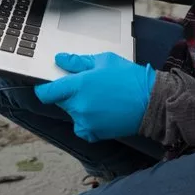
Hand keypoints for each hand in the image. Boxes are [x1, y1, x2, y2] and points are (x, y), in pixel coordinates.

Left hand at [36, 53, 155, 141]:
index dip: (43, 89)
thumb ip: (77, 62)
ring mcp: (86, 122)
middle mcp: (78, 106)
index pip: (46, 92)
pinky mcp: (94, 134)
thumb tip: (60, 59)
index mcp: (78, 85)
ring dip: (78, 107)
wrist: (150, 102)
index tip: (45, 86)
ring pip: (72, 114)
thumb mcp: (103, 61)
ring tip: (99, 98)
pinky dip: (86, 121)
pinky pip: (81, 127)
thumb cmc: (129, 78)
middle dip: (67, 94)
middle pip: (59, 102)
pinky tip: (100, 112)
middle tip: (86, 87)